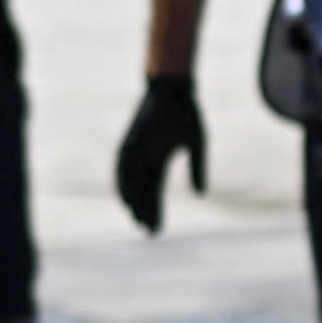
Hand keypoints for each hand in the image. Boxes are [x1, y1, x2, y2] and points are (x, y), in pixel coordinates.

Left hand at [116, 74, 206, 233]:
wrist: (173, 90)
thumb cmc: (187, 113)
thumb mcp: (197, 145)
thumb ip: (197, 169)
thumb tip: (199, 195)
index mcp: (159, 159)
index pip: (156, 192)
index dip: (157, 211)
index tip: (159, 230)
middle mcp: (143, 158)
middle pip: (142, 192)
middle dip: (145, 212)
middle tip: (148, 232)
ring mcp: (134, 151)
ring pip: (130, 183)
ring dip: (133, 202)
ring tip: (137, 220)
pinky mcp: (128, 143)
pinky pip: (122, 169)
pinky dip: (124, 185)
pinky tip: (127, 200)